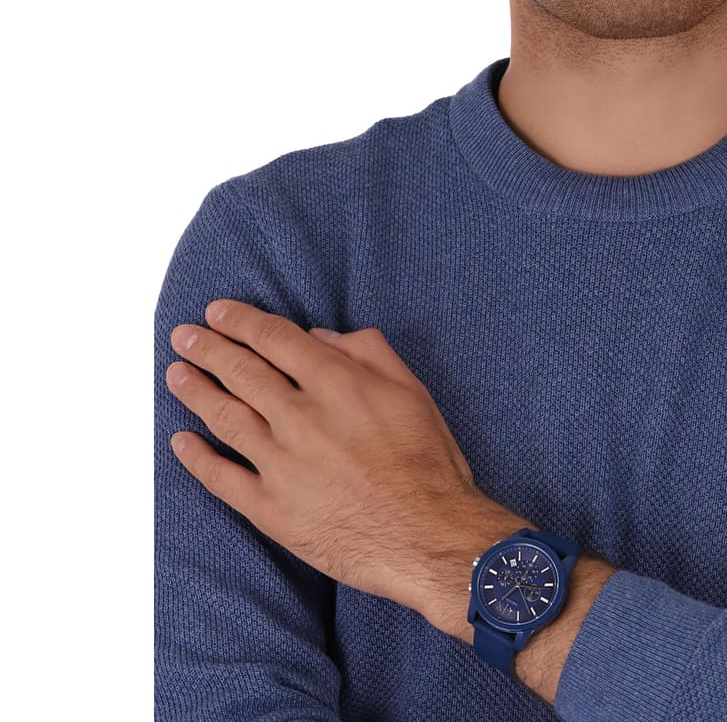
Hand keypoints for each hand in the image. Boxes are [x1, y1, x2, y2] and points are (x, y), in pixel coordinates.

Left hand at [164, 299, 497, 618]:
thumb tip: (322, 336)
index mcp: (336, 384)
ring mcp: (281, 465)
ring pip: (225, 418)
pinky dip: (197, 458)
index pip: (275, 339)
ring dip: (195, 392)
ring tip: (176, 374)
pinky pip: (221, 478)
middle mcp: (301, 418)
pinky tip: (181, 441)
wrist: (427, 536)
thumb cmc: (426, 462)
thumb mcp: (412, 390)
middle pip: (241, 372)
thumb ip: (368, 353)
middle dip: (208, 349)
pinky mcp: (271, 510)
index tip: (218, 313)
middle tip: (185, 337)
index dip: (241, 322)